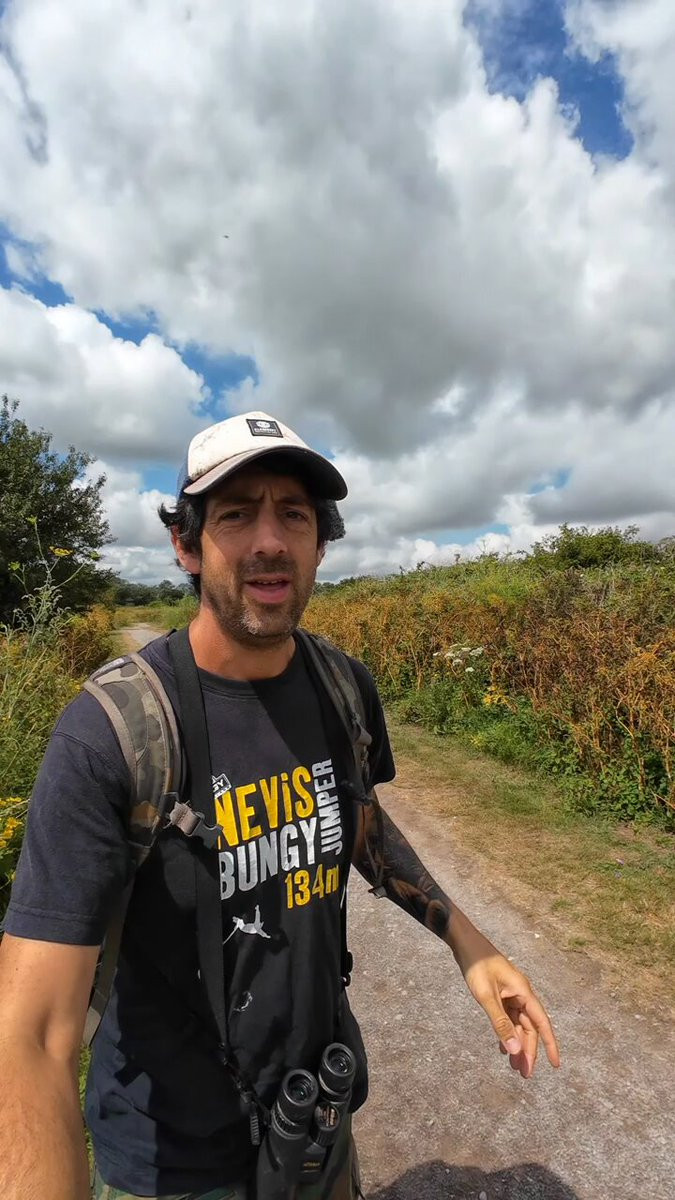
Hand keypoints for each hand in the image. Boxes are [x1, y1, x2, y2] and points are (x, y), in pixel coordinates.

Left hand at [446, 909, 559, 1077]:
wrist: (465, 943)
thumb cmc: (476, 965)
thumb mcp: (486, 996)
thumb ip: (500, 1023)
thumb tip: (516, 1049)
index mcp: (524, 992)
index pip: (542, 1024)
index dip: (550, 1045)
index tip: (555, 1065)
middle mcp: (521, 994)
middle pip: (530, 1027)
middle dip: (529, 1051)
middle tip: (525, 1075)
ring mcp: (511, 994)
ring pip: (519, 1024)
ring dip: (518, 1044)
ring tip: (515, 1068)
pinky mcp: (501, 993)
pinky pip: (509, 1018)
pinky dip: (507, 1033)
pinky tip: (503, 1048)